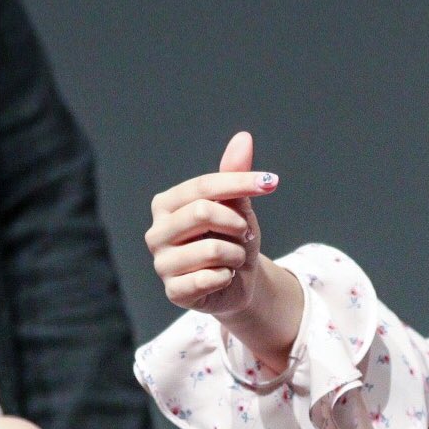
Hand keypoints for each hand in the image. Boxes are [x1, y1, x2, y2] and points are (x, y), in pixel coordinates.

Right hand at [146, 131, 278, 324]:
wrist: (238, 282)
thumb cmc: (232, 238)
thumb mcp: (238, 205)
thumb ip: (235, 174)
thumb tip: (243, 138)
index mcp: (166, 204)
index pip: (204, 186)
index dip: (240, 182)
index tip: (271, 183)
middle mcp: (156, 232)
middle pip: (202, 212)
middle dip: (236, 224)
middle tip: (244, 234)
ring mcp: (161, 264)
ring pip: (211, 249)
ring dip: (236, 254)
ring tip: (233, 258)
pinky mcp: (173, 291)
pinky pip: (210, 278)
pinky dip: (227, 276)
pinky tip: (222, 277)